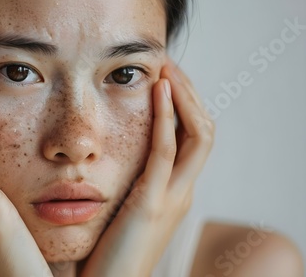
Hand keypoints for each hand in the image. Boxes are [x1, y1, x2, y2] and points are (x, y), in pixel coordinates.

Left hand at [79, 57, 214, 275]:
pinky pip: (167, 152)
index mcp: (175, 189)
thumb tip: (115, 154)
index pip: (194, 136)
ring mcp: (172, 196)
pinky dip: (167, 118)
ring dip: (184, 96)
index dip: (185, 102)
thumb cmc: (110, 251)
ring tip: (167, 68)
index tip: (165, 75)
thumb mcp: (126, 209)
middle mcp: (182, 190)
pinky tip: (159, 91)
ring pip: (197, 135)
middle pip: (203, 129)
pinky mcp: (152, 203)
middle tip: (169, 62)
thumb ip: (132, 182)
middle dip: (189, 92)